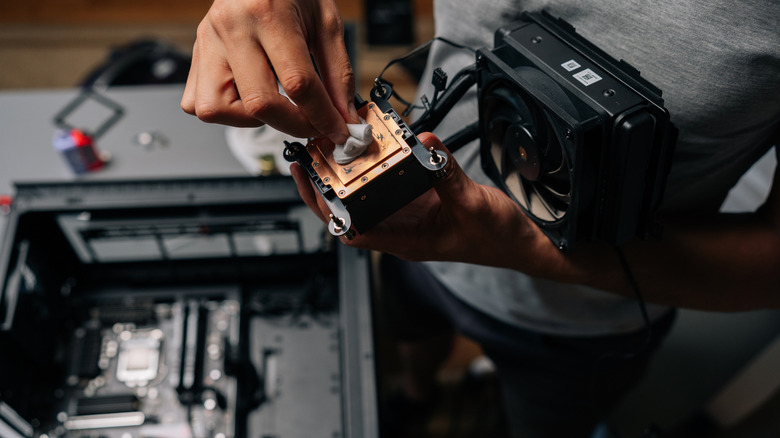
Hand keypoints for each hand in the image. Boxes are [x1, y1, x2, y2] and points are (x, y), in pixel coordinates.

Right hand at [181, 0, 357, 143]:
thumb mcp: (326, 22)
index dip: (323, 116)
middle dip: (293, 125)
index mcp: (266, 13)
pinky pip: (197, 103)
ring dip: (250, 120)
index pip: (297, 83)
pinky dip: (226, 111)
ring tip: (273, 104)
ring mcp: (207, 42)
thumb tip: (343, 116)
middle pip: (259, 104)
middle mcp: (231, 27)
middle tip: (313, 125)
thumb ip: (338, 73)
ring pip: (216, 109)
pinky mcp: (195, 54)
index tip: (338, 131)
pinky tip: (248, 95)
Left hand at [290, 132, 565, 272]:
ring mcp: (411, 215)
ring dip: (352, 173)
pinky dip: (383, 164)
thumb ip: (448, 175)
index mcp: (406, 242)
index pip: (352, 231)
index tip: (310, 182)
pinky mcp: (423, 201)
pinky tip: (377, 144)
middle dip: (328, 185)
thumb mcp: (472, 205)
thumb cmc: (497, 238)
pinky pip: (395, 181)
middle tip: (310, 156)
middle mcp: (402, 230)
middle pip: (353, 211)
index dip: (326, 209)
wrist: (523, 242)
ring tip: (334, 145)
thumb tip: (427, 143)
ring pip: (371, 195)